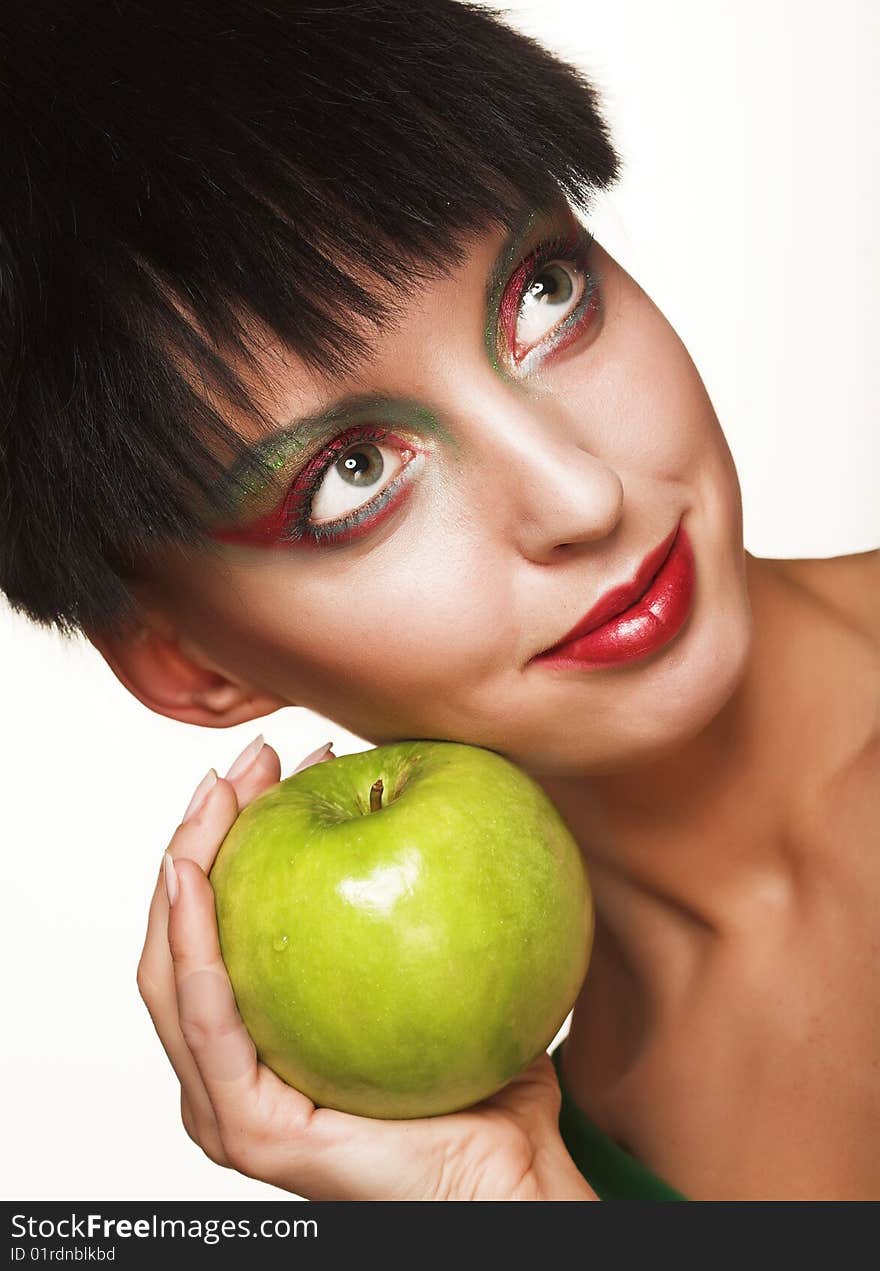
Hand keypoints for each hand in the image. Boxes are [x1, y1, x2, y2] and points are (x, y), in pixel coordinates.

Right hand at [136, 736, 597, 1200]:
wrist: (514, 1176)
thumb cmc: (482, 1079)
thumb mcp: (432, 962)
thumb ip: (407, 896)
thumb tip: (401, 788)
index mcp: (260, 1036)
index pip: (221, 924)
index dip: (229, 836)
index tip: (271, 763)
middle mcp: (231, 1069)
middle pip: (183, 936)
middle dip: (201, 836)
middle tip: (242, 763)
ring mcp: (231, 1104)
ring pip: (171, 971)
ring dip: (184, 872)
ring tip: (214, 797)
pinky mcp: (250, 1129)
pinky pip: (209, 1024)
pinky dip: (191, 949)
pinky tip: (195, 882)